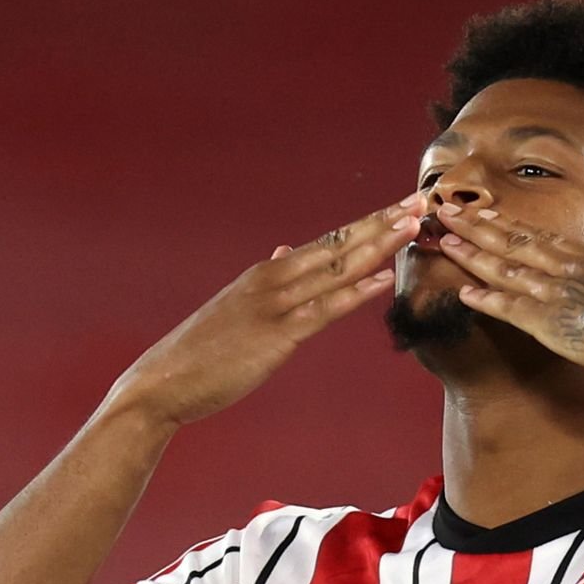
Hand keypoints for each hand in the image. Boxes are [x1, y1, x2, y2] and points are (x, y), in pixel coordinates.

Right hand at [102, 193, 424, 426]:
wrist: (163, 381)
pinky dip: (356, 292)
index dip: (368, 224)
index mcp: (270, 272)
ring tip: (412, 226)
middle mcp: (274, 278)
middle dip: (382, 223)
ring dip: (378, 247)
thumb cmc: (203, 351)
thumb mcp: (238, 304)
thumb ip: (269, 278)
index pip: (328, 242)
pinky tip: (384, 278)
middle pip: (339, 245)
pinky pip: (323, 310)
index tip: (400, 207)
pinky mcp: (276, 336)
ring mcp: (276, 305)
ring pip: (336, 269)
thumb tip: (285, 252)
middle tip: (420, 201)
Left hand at [436, 205, 583, 381]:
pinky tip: (462, 293)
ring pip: (505, 268)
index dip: (511, 225)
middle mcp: (573, 268)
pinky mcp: (554, 322)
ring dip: (472, 254)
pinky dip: (485, 299)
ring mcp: (560, 293)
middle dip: (478, 225)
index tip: (486, 213)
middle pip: (516, 241)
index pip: (544, 237)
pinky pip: (510, 308)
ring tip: (444, 241)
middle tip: (447, 211)